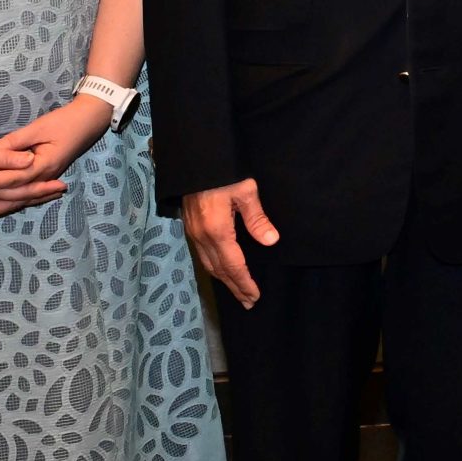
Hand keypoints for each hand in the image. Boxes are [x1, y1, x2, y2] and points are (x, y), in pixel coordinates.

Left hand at [0, 97, 112, 218]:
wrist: (90, 120)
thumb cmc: (65, 121)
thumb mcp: (38, 128)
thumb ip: (14, 142)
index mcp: (45, 165)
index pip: (14, 178)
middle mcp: (46, 177)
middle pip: (16, 196)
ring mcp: (47, 179)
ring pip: (20, 199)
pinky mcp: (46, 177)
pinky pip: (26, 194)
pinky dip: (11, 201)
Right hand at [0, 130, 69, 213]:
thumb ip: (5, 159)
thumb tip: (30, 162)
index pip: (20, 192)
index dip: (41, 189)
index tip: (61, 185)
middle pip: (15, 199)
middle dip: (38, 195)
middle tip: (60, 190)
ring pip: (5, 197)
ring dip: (24, 195)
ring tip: (42, 191)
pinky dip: (8, 192)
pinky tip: (12, 189)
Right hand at [184, 178, 279, 307]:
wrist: (195, 158)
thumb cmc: (223, 171)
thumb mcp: (245, 190)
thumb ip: (257, 218)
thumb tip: (271, 241)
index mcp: (216, 230)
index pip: (233, 265)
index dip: (244, 282)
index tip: (254, 296)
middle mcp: (201, 236)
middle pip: (219, 270)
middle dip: (234, 287)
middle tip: (249, 302)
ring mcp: (192, 232)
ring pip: (208, 264)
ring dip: (223, 280)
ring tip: (238, 291)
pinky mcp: (190, 226)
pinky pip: (202, 255)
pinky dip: (214, 267)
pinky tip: (222, 270)